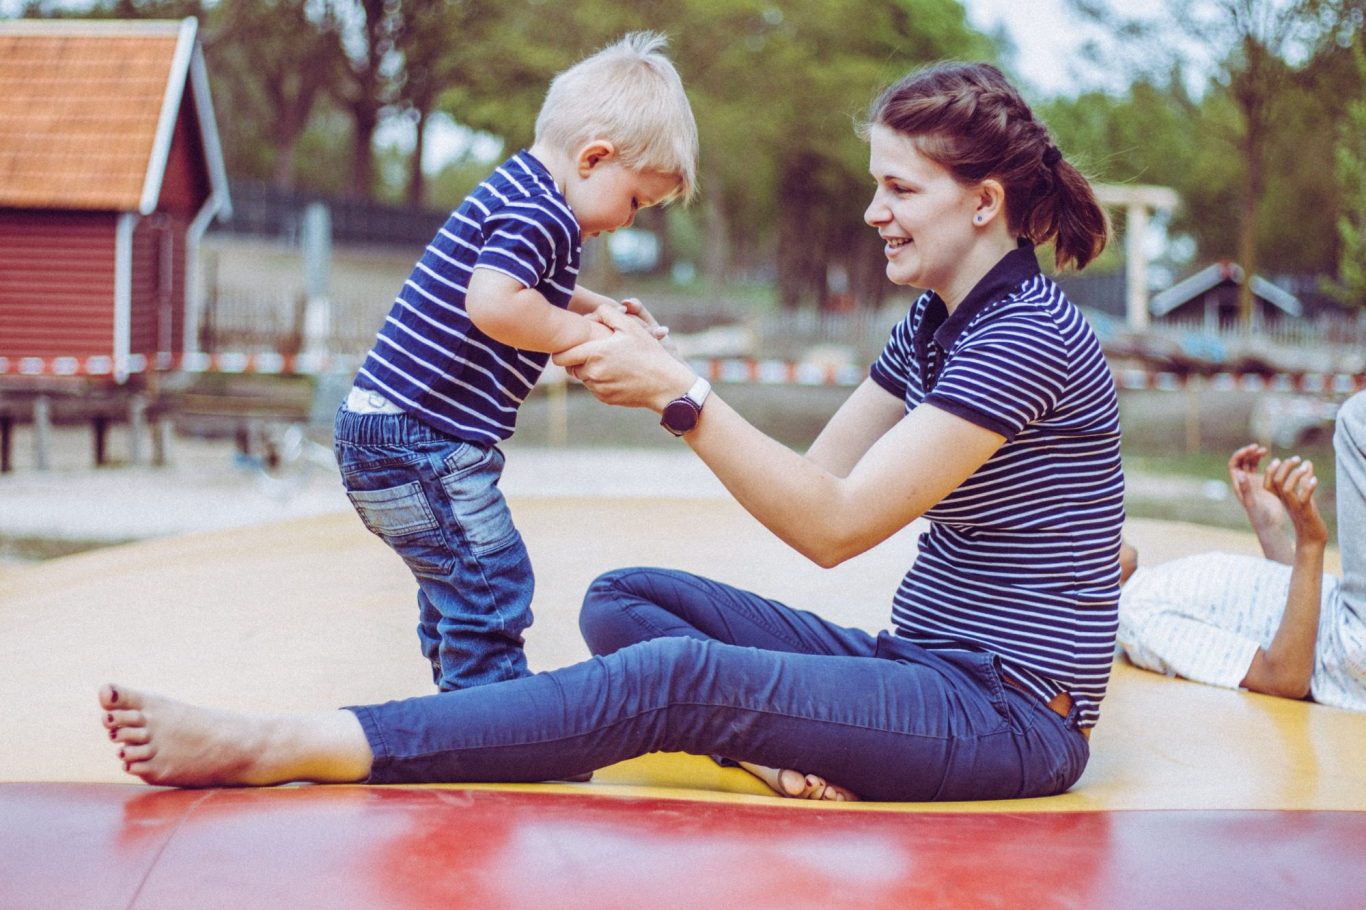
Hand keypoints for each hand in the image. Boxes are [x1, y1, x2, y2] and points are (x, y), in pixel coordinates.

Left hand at [554, 304, 694, 410]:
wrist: (665, 385)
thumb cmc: (649, 353)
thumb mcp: (631, 327)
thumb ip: (608, 313)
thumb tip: (591, 313)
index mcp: (595, 354)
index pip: (561, 356)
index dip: (561, 350)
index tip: (568, 345)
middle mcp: (593, 374)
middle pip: (570, 367)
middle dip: (576, 358)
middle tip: (590, 351)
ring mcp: (598, 388)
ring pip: (582, 377)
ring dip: (589, 369)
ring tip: (607, 361)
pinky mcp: (605, 398)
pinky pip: (594, 387)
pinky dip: (600, 380)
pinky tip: (617, 373)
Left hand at [1229, 444, 1288, 538]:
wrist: (1270, 525)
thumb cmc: (1259, 516)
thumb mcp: (1252, 502)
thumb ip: (1245, 488)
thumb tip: (1240, 473)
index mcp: (1238, 484)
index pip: (1234, 464)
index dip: (1240, 455)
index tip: (1251, 449)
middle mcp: (1244, 482)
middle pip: (1242, 462)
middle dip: (1249, 453)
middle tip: (1259, 448)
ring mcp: (1254, 482)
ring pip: (1252, 464)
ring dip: (1256, 456)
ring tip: (1265, 450)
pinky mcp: (1265, 484)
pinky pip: (1263, 470)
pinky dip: (1267, 462)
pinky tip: (1275, 460)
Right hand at [1262, 455, 1328, 548]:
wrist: (1311, 537)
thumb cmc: (1306, 516)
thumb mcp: (1303, 495)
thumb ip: (1304, 479)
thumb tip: (1307, 463)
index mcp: (1279, 498)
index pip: (1268, 481)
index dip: (1271, 469)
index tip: (1280, 459)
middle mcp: (1283, 501)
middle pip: (1276, 480)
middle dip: (1285, 466)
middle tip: (1296, 459)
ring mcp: (1293, 506)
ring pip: (1286, 487)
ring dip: (1296, 475)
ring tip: (1305, 467)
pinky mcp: (1304, 511)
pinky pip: (1303, 498)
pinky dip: (1309, 487)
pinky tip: (1315, 480)